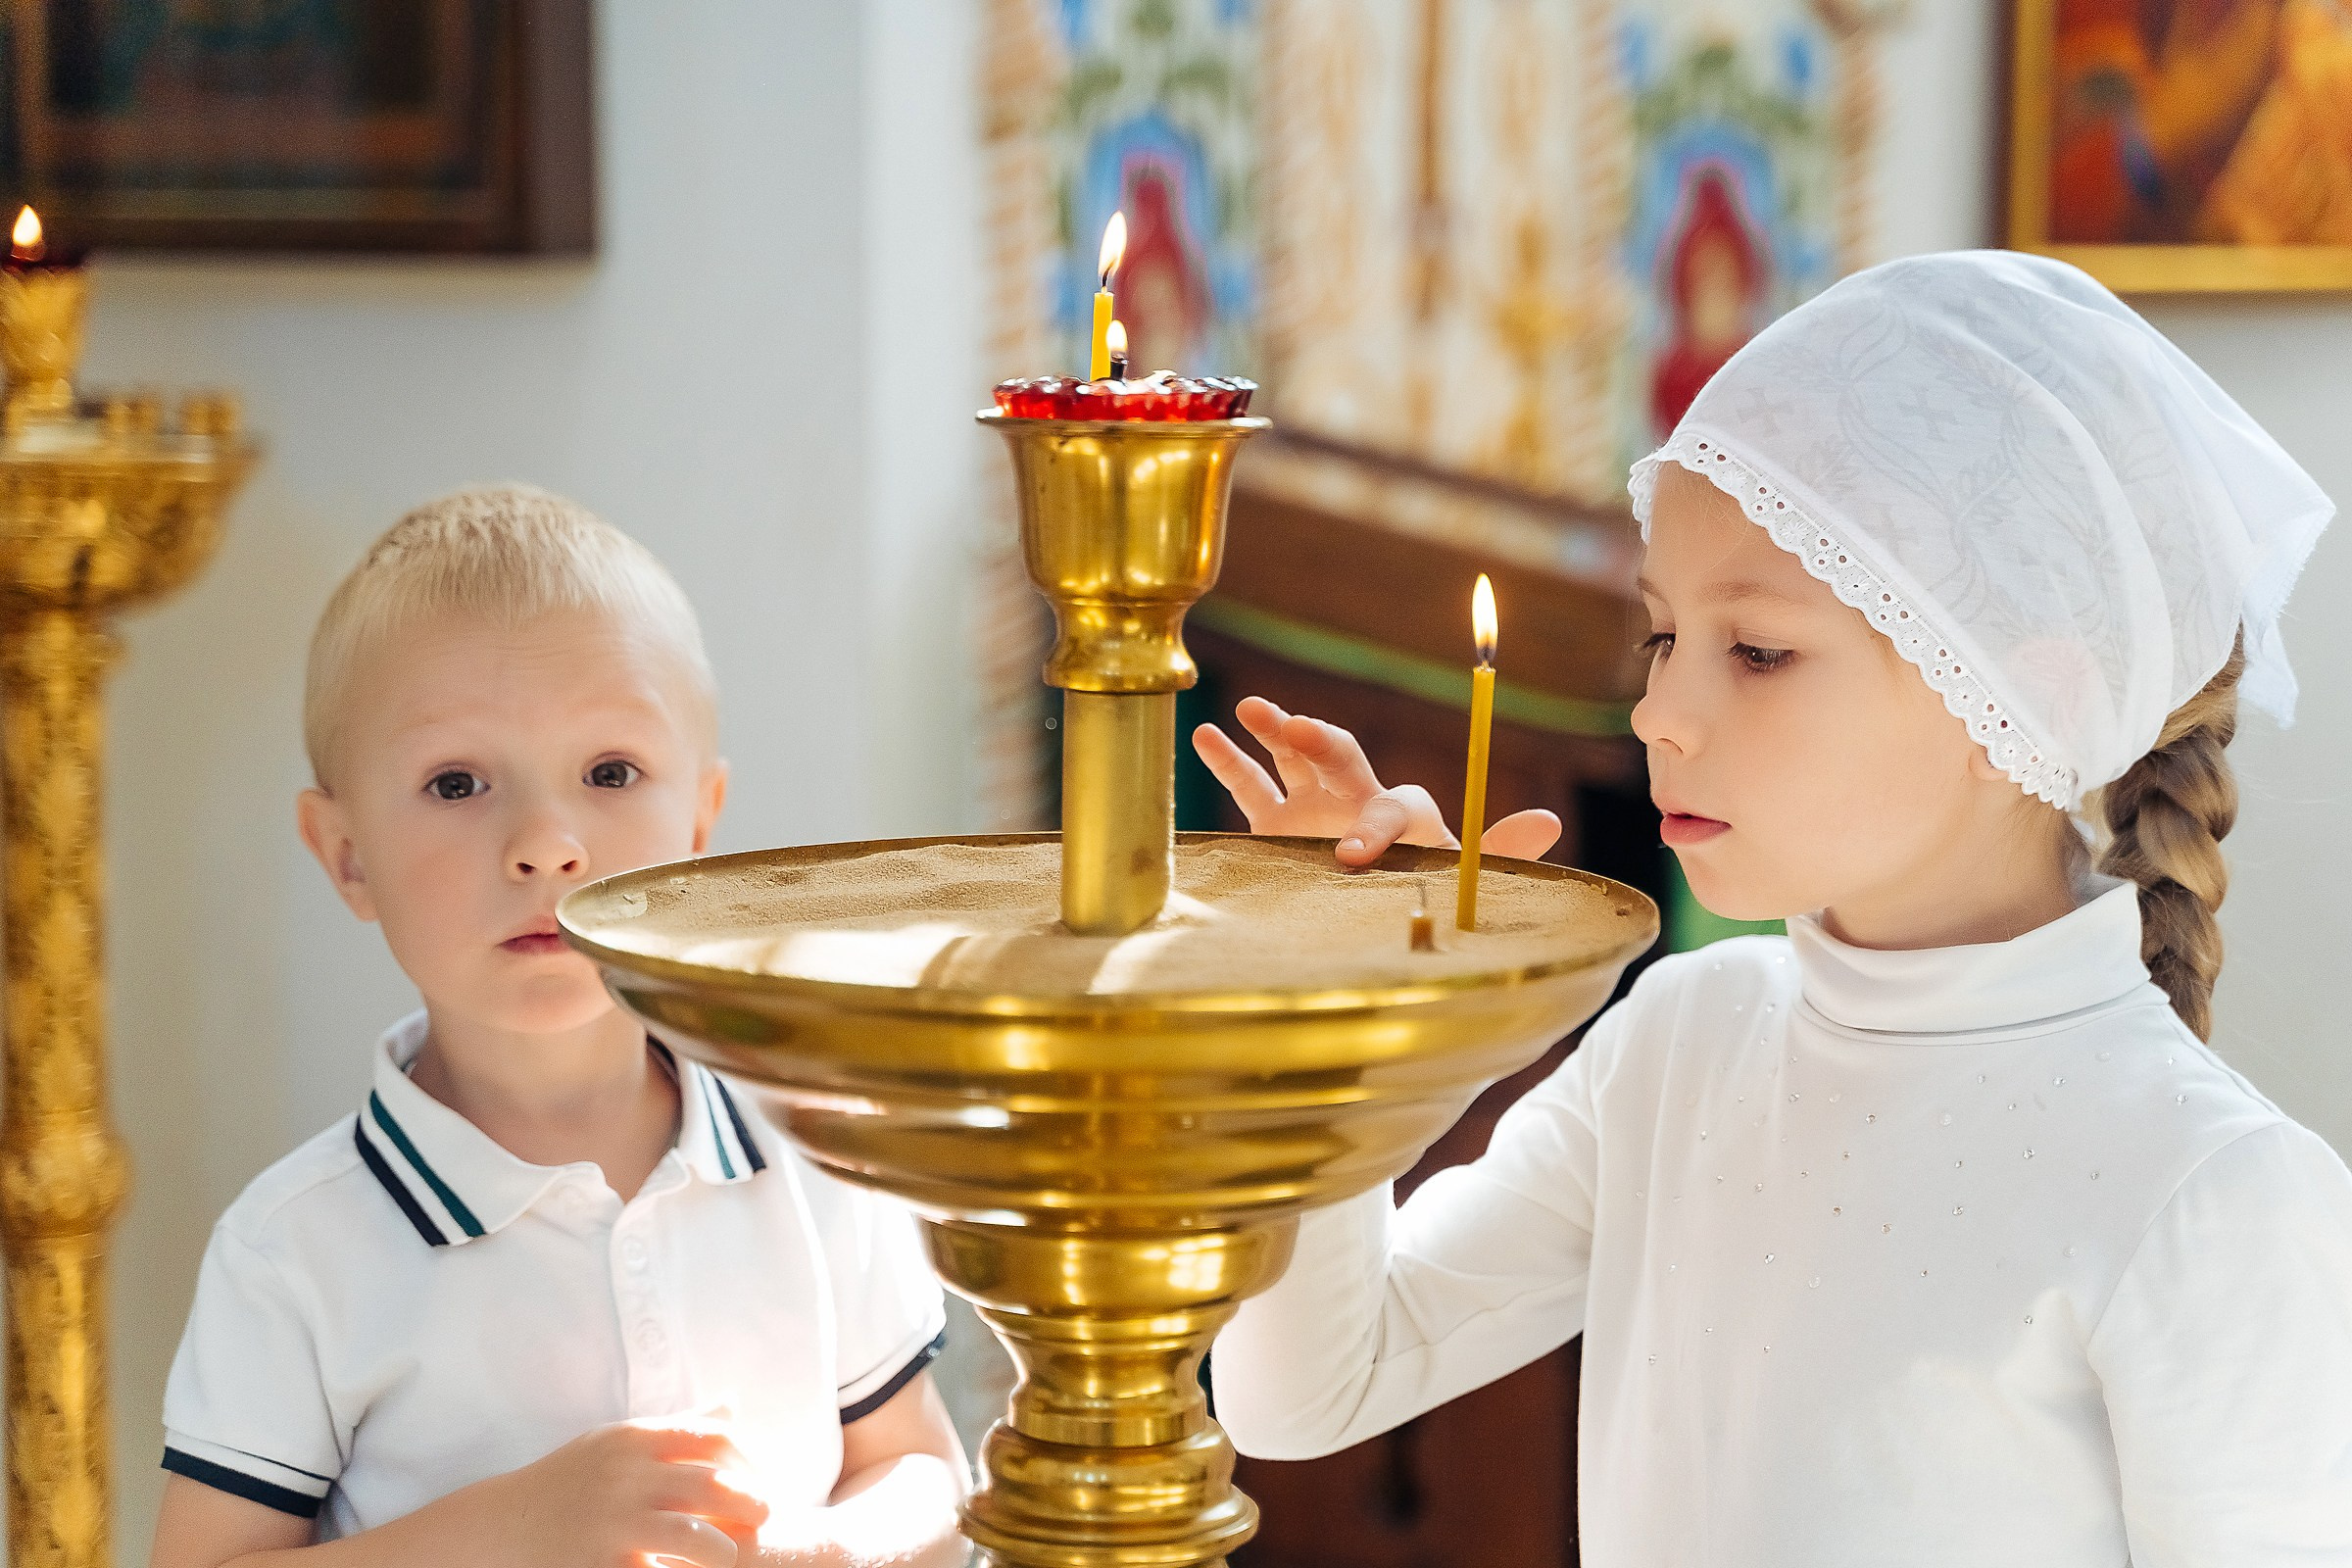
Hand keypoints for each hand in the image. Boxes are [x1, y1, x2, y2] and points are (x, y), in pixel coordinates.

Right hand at [492, 1418, 767, 1567]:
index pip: (713, 1439)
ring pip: (694, 1538)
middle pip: (712, 1484)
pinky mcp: (600, 1563)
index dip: (747, 1460)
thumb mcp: (617, 1442)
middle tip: (765, 1516)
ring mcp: (612, 1522)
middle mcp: (625, 1476)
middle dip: (750, 1502)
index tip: (758, 1479)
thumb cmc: (568, 1481)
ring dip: (723, 1552)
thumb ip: (675, 1427)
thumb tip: (732, 1406)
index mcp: (634, 1439)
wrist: (499, 1525)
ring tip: (730, 1557)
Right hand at [1192, 697, 1561, 868]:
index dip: (1375, 825)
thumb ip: (1499, 850)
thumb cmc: (1426, 893)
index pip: (1394, 803)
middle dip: (1321, 741)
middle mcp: (1355, 800)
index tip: (1351, 855)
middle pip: (1341, 757)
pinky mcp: (1275, 825)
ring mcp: (1311, 808)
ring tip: (1250, 709)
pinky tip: (1204, 733)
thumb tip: (1550, 823)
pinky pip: (1248, 786)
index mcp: (1404, 815)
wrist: (1380, 920)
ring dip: (1274, 729)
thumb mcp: (1463, 875)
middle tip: (1297, 728)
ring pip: (1292, 758)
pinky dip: (1228, 759)